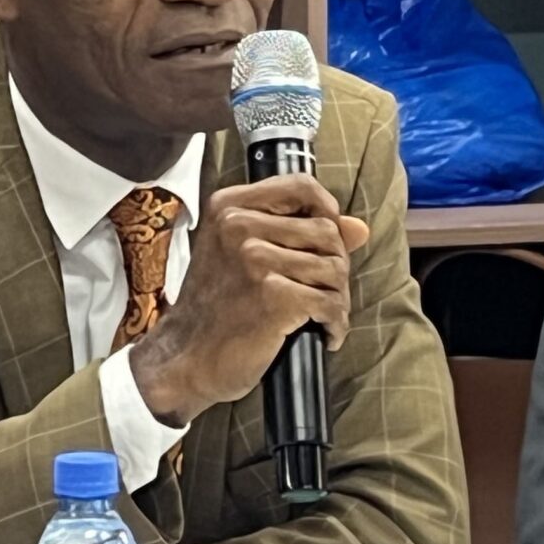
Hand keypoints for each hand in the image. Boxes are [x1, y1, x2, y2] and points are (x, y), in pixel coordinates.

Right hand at [131, 175, 370, 427]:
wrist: (185, 357)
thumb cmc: (214, 308)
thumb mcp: (241, 255)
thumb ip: (298, 232)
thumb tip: (359, 228)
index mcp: (229, 207)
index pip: (302, 186)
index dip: (327, 211)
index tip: (328, 238)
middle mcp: (239, 226)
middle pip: (327, 231)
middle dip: (334, 266)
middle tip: (319, 292)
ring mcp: (255, 260)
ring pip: (334, 269)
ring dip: (336, 298)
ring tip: (317, 315)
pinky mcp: (273, 296)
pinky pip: (330, 303)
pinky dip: (334, 324)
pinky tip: (322, 333)